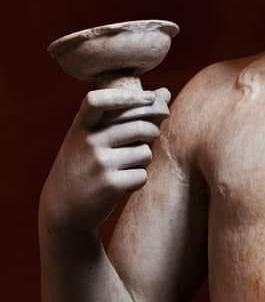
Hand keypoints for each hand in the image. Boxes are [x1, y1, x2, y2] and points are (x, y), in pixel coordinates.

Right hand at [40, 87, 170, 233]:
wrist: (62, 209)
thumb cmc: (85, 164)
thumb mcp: (93, 136)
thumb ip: (124, 114)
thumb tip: (165, 92)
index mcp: (82, 126)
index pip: (99, 100)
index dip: (128, 96)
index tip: (150, 97)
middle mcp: (89, 141)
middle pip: (140, 126)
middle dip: (153, 130)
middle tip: (151, 134)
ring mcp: (99, 163)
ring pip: (145, 152)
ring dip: (144, 158)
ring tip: (128, 164)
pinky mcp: (110, 185)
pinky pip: (142, 175)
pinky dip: (138, 179)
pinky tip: (122, 183)